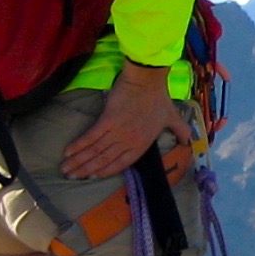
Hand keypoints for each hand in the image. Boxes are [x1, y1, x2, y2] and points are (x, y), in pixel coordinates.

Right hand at [63, 62, 177, 179]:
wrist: (146, 80)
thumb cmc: (159, 97)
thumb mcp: (172, 117)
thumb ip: (180, 131)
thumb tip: (189, 141)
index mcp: (142, 144)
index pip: (122, 163)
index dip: (106, 170)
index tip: (93, 176)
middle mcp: (128, 142)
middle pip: (104, 160)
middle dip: (86, 170)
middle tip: (71, 176)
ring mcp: (118, 132)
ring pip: (95, 151)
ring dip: (79, 161)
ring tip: (65, 168)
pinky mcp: (107, 121)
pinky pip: (90, 137)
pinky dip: (79, 146)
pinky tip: (68, 152)